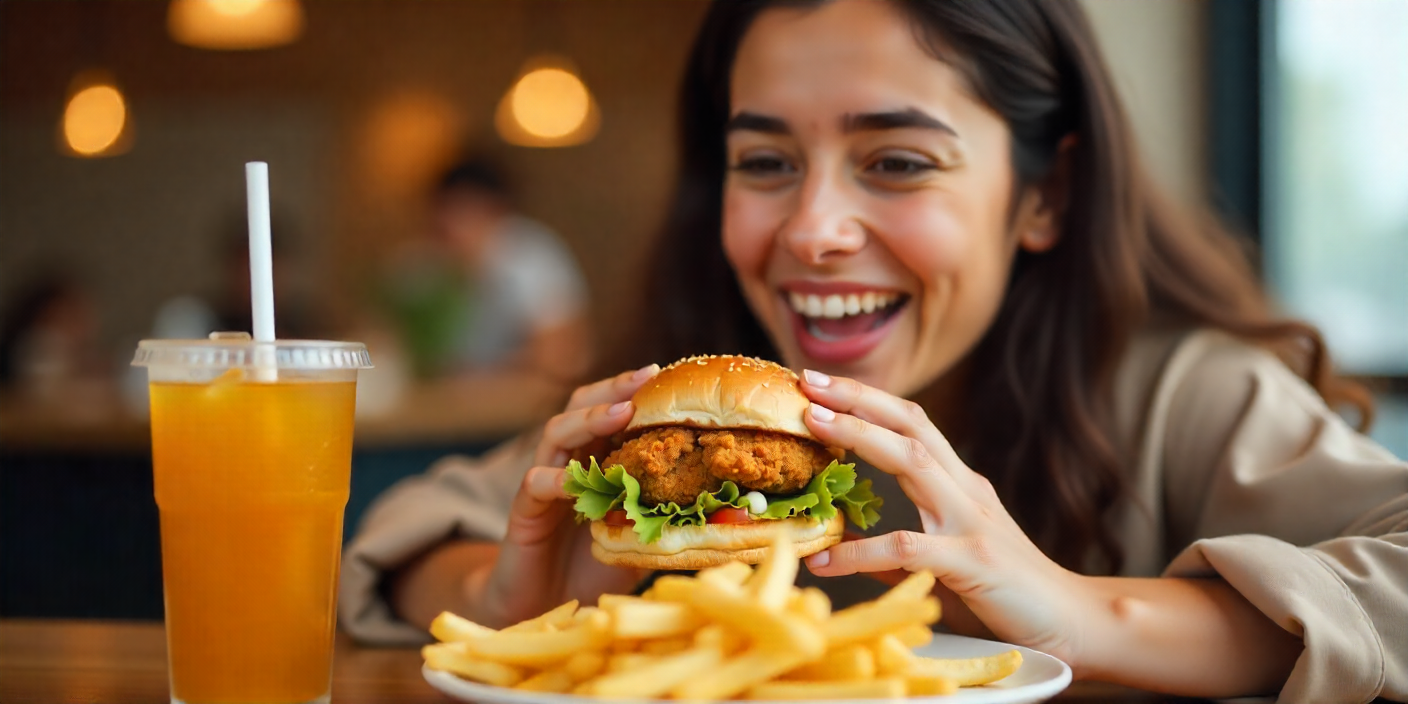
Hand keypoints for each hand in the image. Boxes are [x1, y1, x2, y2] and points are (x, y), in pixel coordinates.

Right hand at [477, 364, 659, 625]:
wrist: (541, 607)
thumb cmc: (594, 568)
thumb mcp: (644, 541)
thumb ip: (675, 523)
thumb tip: (736, 515)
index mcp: (596, 462)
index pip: (611, 412)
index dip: (633, 391)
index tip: (663, 374)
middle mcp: (568, 462)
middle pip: (582, 406)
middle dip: (614, 389)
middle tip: (644, 379)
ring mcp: (543, 483)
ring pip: (557, 433)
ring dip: (589, 420)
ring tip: (619, 414)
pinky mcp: (524, 512)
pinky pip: (535, 484)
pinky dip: (555, 478)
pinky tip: (576, 481)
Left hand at [798, 369, 1086, 664]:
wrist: (1074, 622)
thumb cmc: (1007, 591)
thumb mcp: (948, 558)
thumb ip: (897, 549)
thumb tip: (839, 541)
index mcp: (959, 485)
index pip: (912, 424)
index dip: (868, 399)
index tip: (820, 384)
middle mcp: (965, 491)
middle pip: (911, 424)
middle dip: (859, 397)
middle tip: (809, 380)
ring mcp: (971, 522)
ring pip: (913, 462)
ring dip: (860, 436)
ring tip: (812, 424)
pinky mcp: (973, 563)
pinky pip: (907, 549)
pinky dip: (861, 552)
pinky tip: (824, 561)